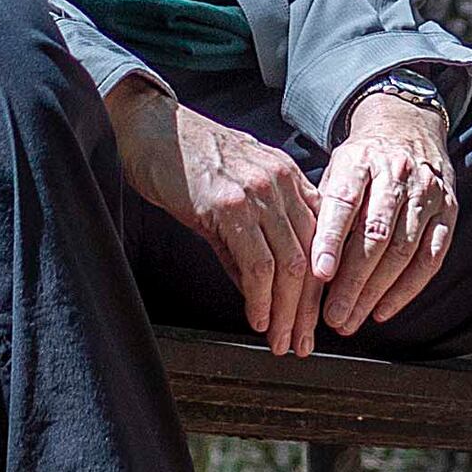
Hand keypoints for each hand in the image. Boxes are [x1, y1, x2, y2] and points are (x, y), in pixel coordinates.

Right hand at [111, 86, 325, 353]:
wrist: (151, 128)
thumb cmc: (186, 161)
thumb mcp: (233, 196)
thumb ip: (252, 239)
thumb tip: (261, 291)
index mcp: (289, 178)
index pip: (320, 241)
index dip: (320, 287)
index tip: (314, 321)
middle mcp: (282, 182)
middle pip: (312, 257)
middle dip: (307, 309)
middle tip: (301, 343)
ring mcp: (259, 191)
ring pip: (290, 264)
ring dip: (287, 311)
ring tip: (281, 341)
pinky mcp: (229, 204)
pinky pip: (257, 262)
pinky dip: (261, 297)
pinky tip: (258, 318)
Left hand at [313, 85, 457, 336]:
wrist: (408, 127)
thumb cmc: (362, 162)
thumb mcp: (335, 171)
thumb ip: (321, 209)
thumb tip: (297, 261)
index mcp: (360, 161)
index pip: (343, 203)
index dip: (330, 241)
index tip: (317, 274)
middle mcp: (397, 174)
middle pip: (375, 235)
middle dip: (353, 282)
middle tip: (333, 316)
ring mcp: (427, 192)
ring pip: (403, 251)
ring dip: (376, 293)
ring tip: (352, 319)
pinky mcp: (448, 210)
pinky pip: (431, 257)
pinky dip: (407, 289)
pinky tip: (384, 309)